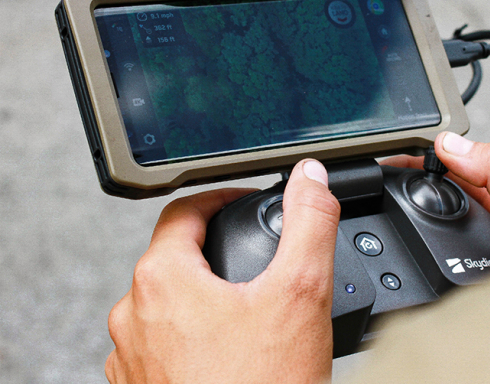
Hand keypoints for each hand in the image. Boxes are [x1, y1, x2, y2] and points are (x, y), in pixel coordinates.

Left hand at [105, 159, 339, 383]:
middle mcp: (133, 317)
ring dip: (201, 294)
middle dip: (214, 249)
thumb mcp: (300, 292)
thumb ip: (308, 223)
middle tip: (255, 256)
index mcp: (162, 281)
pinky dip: (191, 338)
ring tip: (246, 306)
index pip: (183, 211)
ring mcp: (131, 360)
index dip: (220, 197)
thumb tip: (310, 178)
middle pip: (173, 257)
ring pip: (165, 305)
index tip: (244, 201)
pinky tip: (228, 353)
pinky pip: (161, 347)